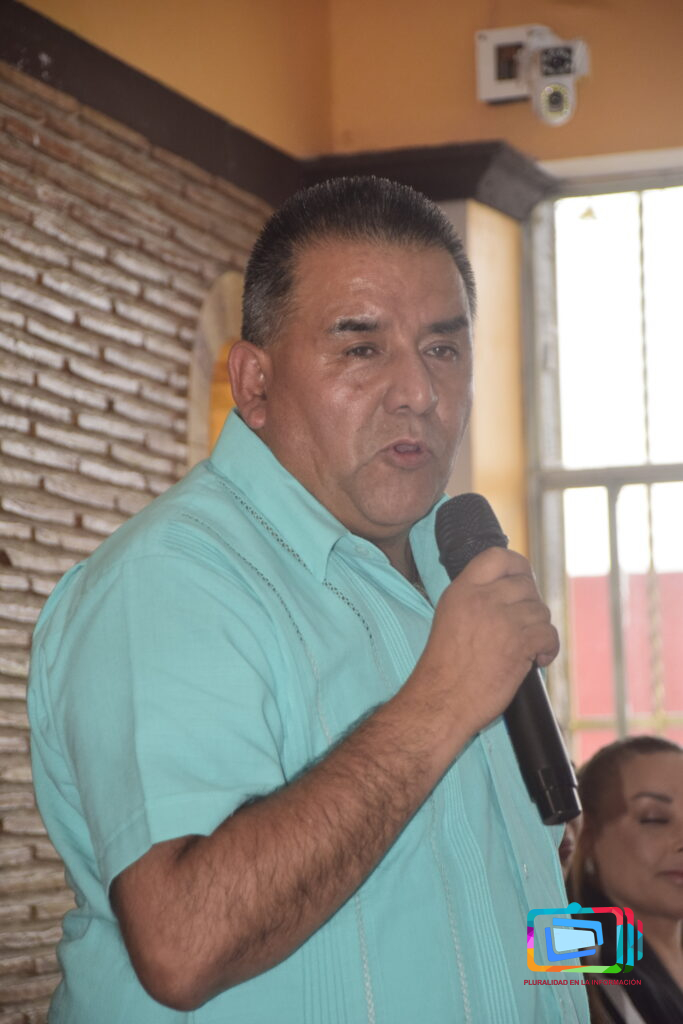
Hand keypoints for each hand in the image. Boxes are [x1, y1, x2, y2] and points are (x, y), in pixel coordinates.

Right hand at [407, 547, 558, 747]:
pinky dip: (548, 649)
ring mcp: (502, 620)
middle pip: (525, 584)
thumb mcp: (449, 618)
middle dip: (530, 604)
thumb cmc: (444, 669)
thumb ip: (474, 599)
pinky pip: (549, 634)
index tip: (522, 579)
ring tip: (527, 647)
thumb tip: (507, 590)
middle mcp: (482, 599)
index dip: (517, 565)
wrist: (441, 701)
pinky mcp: (519, 643)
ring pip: (540, 610)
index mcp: (461, 591)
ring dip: (539, 629)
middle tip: (524, 625)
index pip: (497, 556)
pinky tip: (536, 659)